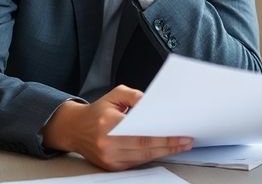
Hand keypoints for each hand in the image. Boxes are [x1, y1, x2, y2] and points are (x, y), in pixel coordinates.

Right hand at [43, 85, 192, 170]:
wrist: (74, 129)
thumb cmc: (98, 112)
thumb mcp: (114, 95)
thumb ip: (134, 95)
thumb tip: (151, 102)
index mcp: (108, 123)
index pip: (142, 133)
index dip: (164, 137)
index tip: (181, 134)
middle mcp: (107, 143)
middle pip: (145, 148)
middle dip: (169, 145)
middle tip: (187, 141)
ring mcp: (108, 158)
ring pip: (142, 158)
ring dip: (164, 152)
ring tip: (181, 146)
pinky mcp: (110, 167)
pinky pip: (135, 164)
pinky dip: (151, 157)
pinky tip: (163, 150)